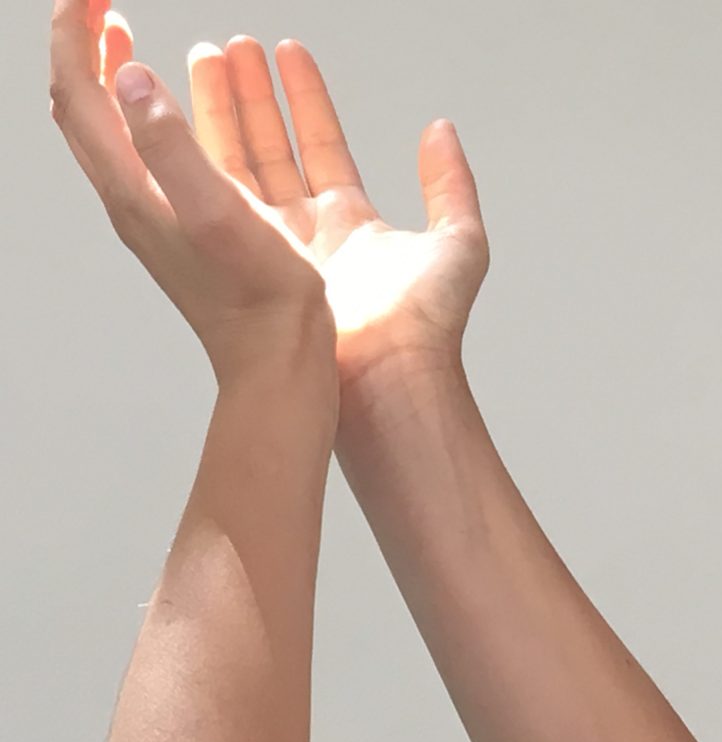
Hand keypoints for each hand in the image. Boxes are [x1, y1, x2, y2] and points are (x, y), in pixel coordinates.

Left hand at [49, 1, 336, 391]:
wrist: (282, 359)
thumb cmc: (258, 300)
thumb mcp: (218, 215)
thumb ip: (170, 145)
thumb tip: (128, 80)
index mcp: (133, 192)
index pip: (78, 96)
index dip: (73, 35)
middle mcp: (141, 199)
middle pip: (93, 109)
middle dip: (89, 47)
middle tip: (103, 6)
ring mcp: (172, 210)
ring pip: (140, 128)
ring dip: (146, 75)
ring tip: (169, 41)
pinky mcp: (205, 221)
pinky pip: (182, 151)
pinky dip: (187, 112)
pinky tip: (216, 104)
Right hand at [187, 36, 490, 388]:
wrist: (389, 380)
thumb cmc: (424, 325)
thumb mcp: (458, 242)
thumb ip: (450, 184)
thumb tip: (440, 129)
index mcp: (352, 223)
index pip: (322, 144)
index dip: (304, 98)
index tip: (286, 53)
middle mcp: (309, 234)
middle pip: (272, 150)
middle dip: (252, 97)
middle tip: (231, 48)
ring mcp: (274, 251)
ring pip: (243, 169)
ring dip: (226, 115)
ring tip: (208, 60)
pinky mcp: (251, 268)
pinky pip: (226, 203)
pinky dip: (208, 160)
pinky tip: (183, 121)